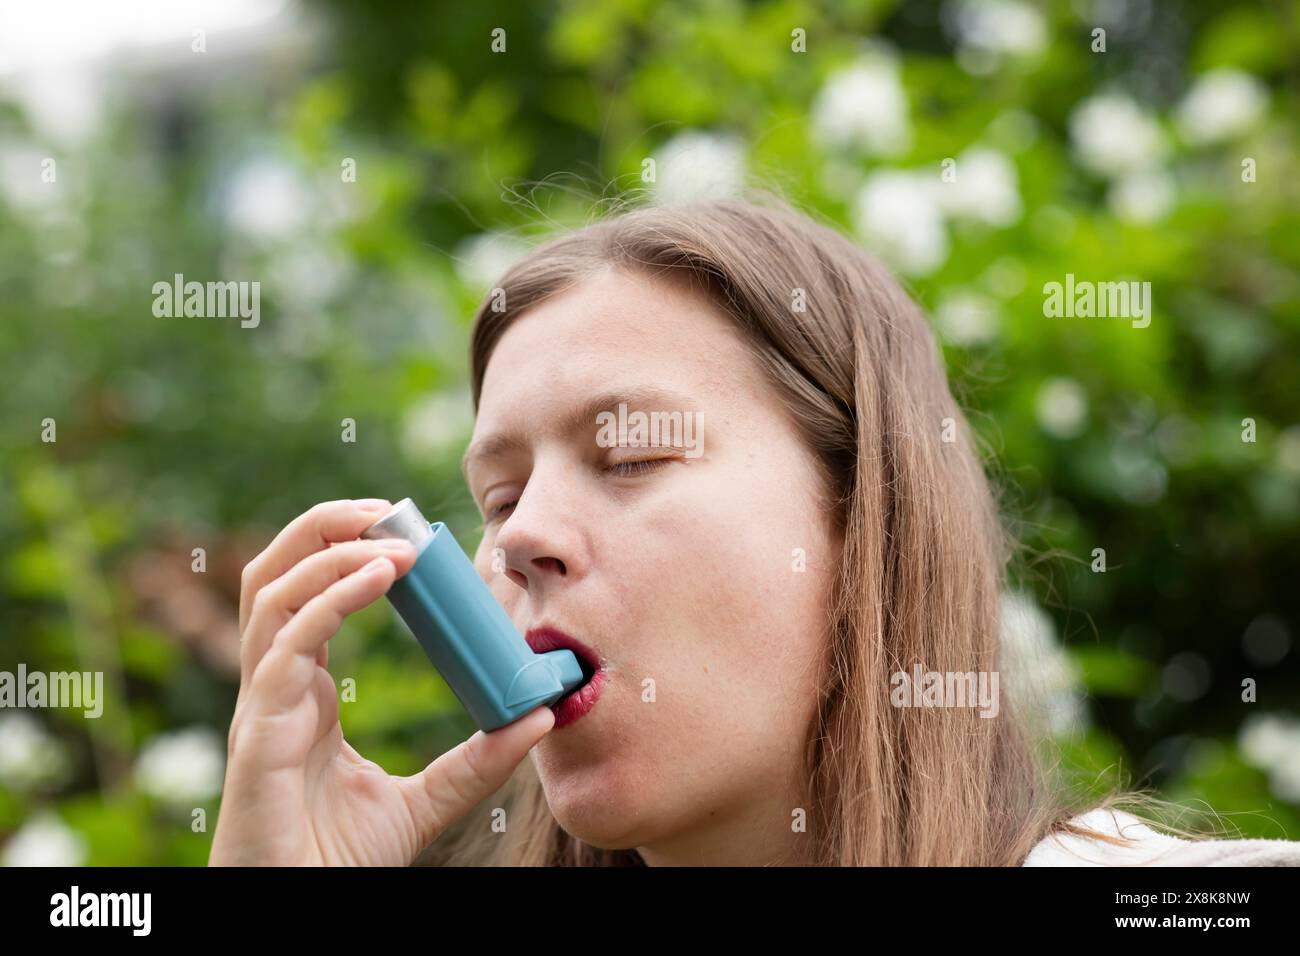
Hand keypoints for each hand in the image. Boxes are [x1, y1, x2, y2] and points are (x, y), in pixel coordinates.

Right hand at [209, 498, 554, 864]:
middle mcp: (275, 684)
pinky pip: (286, 645)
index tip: (405, 532)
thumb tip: (540, 717)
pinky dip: (330, 599)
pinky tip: (379, 577)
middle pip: (273, 574)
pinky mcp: (258, 730)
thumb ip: (475, 761)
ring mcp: (260, 703)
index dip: (344, 553)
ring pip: (269, 593)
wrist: (302, 909)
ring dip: (327, 549)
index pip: (308, 596)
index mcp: (302, 690)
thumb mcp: (426, 802)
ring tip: (388, 534)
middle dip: (322, 528)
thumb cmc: (339, 859)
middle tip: (386, 510)